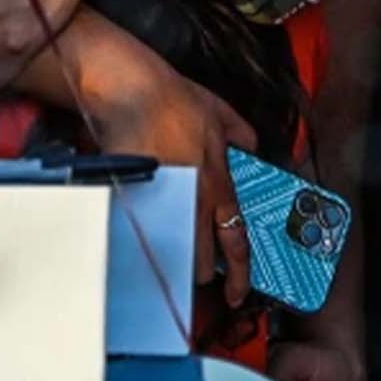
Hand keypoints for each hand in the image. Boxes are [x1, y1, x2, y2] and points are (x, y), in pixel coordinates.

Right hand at [87, 60, 258, 302]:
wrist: (129, 89)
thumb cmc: (171, 97)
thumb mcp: (219, 111)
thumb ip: (240, 134)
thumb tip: (251, 147)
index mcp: (218, 180)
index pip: (236, 238)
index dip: (241, 273)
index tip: (238, 292)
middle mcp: (194, 197)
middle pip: (201, 259)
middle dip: (201, 269)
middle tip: (199, 265)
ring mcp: (163, 200)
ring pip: (172, 253)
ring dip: (173, 257)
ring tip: (169, 250)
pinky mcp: (133, 197)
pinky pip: (142, 234)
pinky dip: (143, 239)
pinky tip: (140, 233)